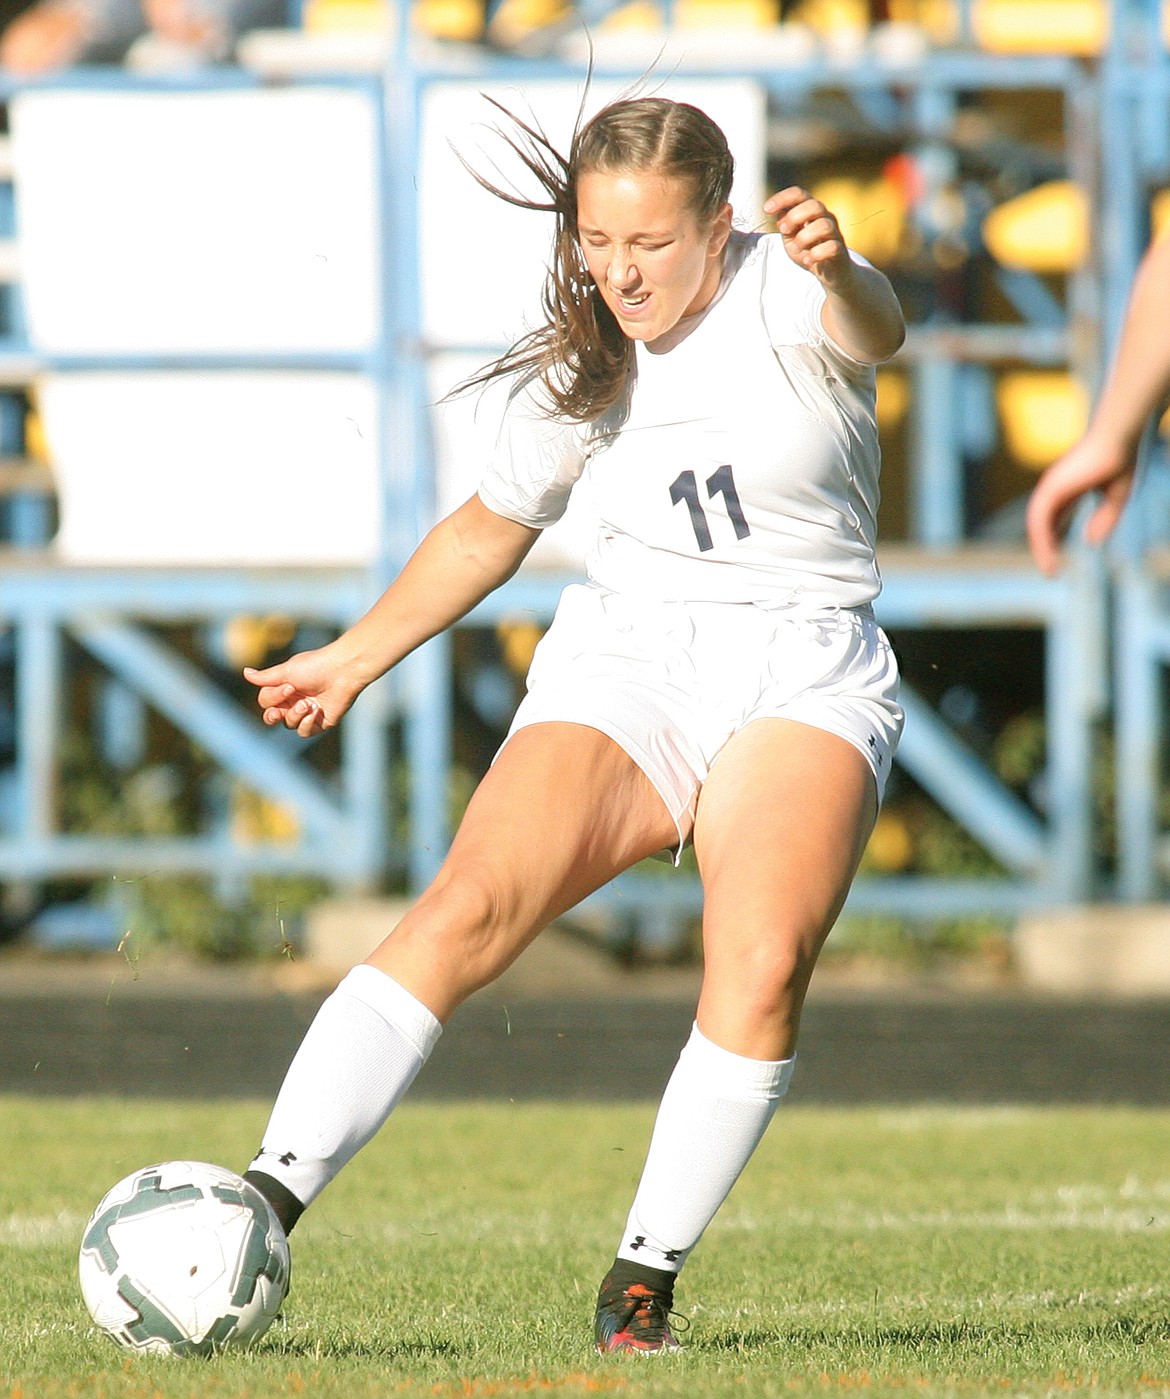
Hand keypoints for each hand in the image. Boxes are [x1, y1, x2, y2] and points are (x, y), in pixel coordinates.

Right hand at [244, 643, 364, 737]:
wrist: (342, 671)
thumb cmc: (315, 666)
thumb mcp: (287, 671)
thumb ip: (266, 678)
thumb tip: (245, 673)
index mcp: (284, 688)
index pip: (266, 702)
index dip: (273, 698)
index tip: (289, 687)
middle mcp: (293, 701)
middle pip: (272, 717)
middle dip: (273, 716)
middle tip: (278, 712)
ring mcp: (306, 713)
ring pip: (288, 724)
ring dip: (295, 716)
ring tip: (307, 704)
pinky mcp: (320, 722)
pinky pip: (304, 732)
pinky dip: (306, 724)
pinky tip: (314, 712)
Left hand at [764, 186, 852, 287]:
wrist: (829, 272)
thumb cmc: (809, 250)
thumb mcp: (790, 237)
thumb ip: (784, 224)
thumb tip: (778, 214)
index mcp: (812, 211)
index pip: (799, 194)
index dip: (782, 198)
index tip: (766, 209)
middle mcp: (826, 218)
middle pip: (814, 205)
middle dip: (794, 217)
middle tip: (785, 231)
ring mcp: (834, 234)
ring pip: (824, 226)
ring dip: (804, 238)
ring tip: (796, 249)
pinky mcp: (839, 251)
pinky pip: (831, 247)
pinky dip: (816, 254)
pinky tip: (808, 260)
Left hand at [1025, 433, 1137, 575]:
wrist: (1118, 438)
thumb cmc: (1120, 459)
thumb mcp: (1116, 497)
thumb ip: (1104, 519)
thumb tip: (1090, 542)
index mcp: (1068, 487)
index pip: (1054, 517)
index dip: (1053, 537)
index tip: (1055, 556)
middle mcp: (1054, 487)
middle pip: (1042, 524)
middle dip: (1045, 547)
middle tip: (1050, 571)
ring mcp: (1050, 487)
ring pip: (1037, 526)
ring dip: (1042, 549)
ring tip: (1050, 571)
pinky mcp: (1050, 489)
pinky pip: (1040, 521)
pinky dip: (1042, 541)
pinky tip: (1049, 556)